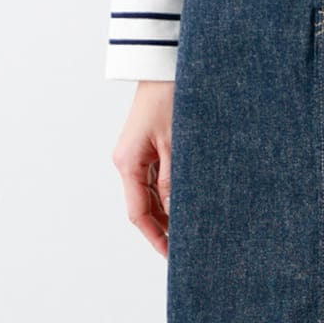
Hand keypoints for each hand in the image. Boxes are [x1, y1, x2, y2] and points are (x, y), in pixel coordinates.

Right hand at [111, 80, 174, 257]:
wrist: (165, 66)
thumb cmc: (170, 98)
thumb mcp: (176, 144)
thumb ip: (173, 181)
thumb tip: (175, 215)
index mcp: (128, 163)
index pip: (138, 213)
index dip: (156, 237)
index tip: (173, 256)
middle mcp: (129, 162)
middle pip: (145, 207)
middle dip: (165, 228)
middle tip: (190, 247)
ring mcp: (138, 155)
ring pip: (153, 194)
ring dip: (171, 212)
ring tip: (195, 229)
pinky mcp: (149, 147)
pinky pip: (159, 179)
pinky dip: (173, 193)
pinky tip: (190, 203)